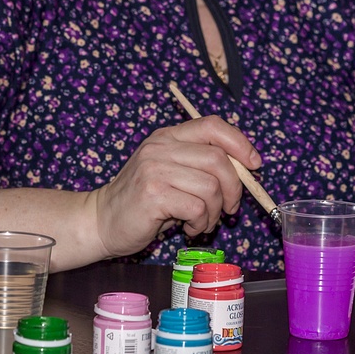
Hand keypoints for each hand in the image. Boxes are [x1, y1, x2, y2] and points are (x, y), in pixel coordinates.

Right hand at [91, 116, 260, 256]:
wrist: (100, 221)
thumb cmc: (144, 202)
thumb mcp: (172, 173)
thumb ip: (202, 165)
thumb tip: (247, 170)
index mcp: (168, 136)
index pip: (212, 125)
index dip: (240, 143)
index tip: (254, 164)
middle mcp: (161, 147)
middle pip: (219, 158)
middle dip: (235, 187)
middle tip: (230, 208)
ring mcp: (155, 169)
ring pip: (211, 186)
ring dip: (215, 211)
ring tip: (202, 222)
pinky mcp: (152, 194)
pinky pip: (198, 207)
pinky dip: (202, 223)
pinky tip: (189, 228)